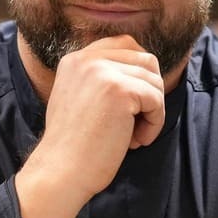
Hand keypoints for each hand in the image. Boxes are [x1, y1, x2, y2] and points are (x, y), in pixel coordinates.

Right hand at [16, 33, 166, 217]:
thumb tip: (144, 73)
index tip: (133, 103)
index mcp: (75, 59)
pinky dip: (154, 124)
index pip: (124, 45)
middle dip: (149, 92)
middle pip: (145, 60)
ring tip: (132, 137)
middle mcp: (87, 59)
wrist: (61, 172)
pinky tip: (135, 142)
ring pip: (154, 81)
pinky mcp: (120, 90)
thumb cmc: (72, 148)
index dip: (138, 72)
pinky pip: (157, 100)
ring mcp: (103, 72)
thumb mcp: (78, 99)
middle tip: (134, 123)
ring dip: (152, 111)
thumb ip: (100, 80)